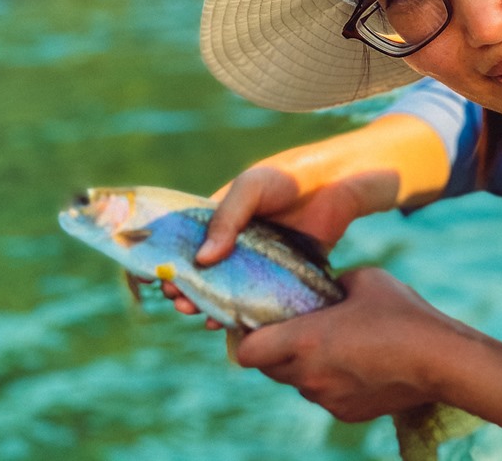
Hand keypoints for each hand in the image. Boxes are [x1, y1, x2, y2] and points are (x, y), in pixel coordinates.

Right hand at [162, 115, 449, 321]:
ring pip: (233, 289)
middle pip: (207, 272)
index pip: (189, 243)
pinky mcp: (286, 274)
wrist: (339, 183)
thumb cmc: (290, 177)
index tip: (162, 282)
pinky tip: (239, 325)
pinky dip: (250, 312)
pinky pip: (264, 297)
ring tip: (206, 319)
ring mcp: (262, 259)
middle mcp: (239, 240)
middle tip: (182, 306)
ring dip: (216, 306)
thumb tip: (201, 259)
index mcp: (223, 216)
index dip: (173, 264)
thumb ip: (226, 218)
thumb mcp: (251, 187)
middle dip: (190, 290)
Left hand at [234, 267, 456, 421]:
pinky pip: (324, 394)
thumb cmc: (403, 314)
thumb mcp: (363, 278)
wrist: (442, 361)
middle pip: (268, 368)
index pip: (247, 352)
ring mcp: (328, 399)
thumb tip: (324, 288)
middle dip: (274, 348)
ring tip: (333, 343)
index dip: (247, 337)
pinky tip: (355, 361)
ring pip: (297, 382)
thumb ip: (332, 284)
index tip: (259, 321)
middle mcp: (310, 375)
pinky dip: (328, 379)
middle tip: (294, 327)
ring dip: (303, 364)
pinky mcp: (347, 413)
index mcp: (306, 340)